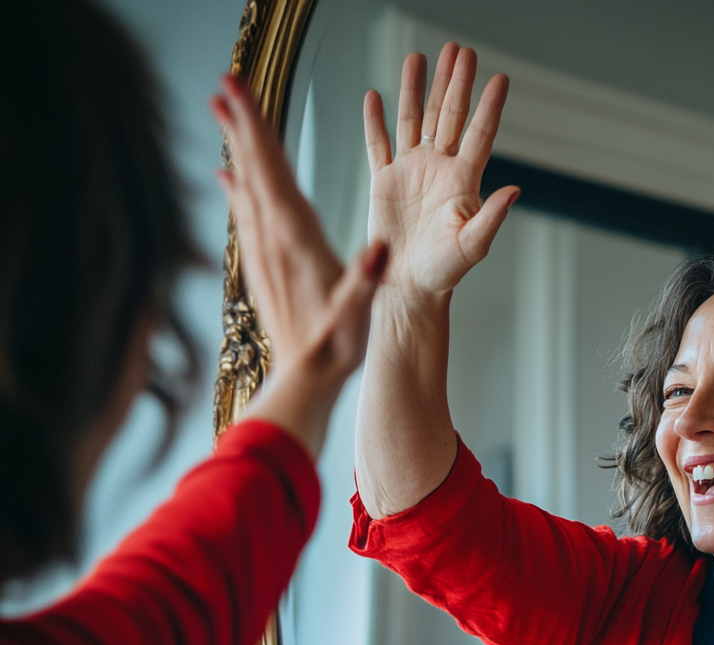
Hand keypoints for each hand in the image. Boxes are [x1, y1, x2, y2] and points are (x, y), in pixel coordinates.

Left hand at [211, 74, 386, 456]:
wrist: (304, 381)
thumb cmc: (334, 347)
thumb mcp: (357, 313)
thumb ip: (366, 279)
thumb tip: (379, 250)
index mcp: (297, 242)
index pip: (275, 175)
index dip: (258, 131)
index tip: (240, 92)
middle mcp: (274, 242)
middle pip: (255, 171)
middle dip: (242, 125)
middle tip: (225, 84)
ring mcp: (265, 255)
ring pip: (247, 189)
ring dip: (237, 150)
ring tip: (224, 115)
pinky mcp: (263, 268)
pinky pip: (246, 218)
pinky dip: (236, 191)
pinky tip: (226, 179)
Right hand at [364, 44, 519, 298]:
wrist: (408, 288)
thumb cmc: (443, 272)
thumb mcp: (471, 246)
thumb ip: (491, 217)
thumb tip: (515, 190)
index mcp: (462, 182)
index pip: (479, 135)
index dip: (489, 107)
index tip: (500, 79)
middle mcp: (438, 170)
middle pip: (448, 116)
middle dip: (454, 83)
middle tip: (461, 51)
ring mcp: (411, 173)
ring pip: (414, 121)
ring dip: (417, 89)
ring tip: (420, 57)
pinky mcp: (384, 182)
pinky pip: (378, 145)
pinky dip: (376, 121)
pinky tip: (375, 96)